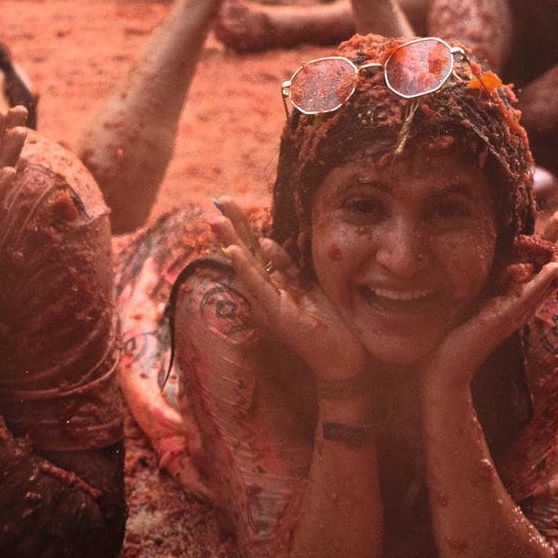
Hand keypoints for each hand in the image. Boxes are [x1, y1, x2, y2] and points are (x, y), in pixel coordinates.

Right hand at [210, 199, 365, 386]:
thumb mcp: (308, 285)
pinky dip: (245, 268)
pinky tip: (234, 252)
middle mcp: (267, 290)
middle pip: (246, 252)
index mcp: (274, 281)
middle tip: (215, 201)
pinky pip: (259, 287)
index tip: (226, 200)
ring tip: (215, 220)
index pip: (254, 246)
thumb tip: (266, 240)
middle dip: (231, 226)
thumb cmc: (328, 321)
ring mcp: (269, 302)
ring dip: (230, 242)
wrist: (342, 357)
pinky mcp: (277, 313)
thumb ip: (287, 264)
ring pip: (246, 267)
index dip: (241, 223)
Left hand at [425, 212, 557, 395]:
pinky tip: (554, 267)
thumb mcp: (477, 300)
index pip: (543, 266)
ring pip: (547, 281)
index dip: (557, 243)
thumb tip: (503, 264)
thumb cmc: (457, 333)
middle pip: (553, 270)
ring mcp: (517, 312)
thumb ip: (492, 284)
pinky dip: (542, 281)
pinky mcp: (505, 318)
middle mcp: (523, 305)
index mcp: (517, 298)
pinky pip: (528, 296)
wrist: (447, 366)